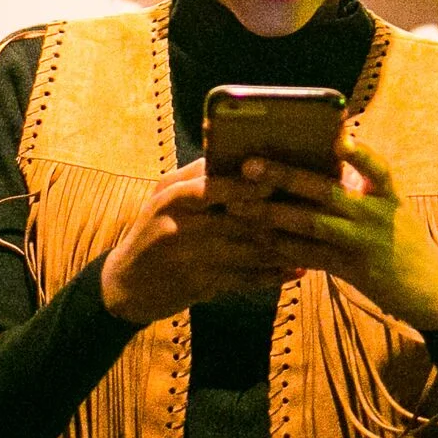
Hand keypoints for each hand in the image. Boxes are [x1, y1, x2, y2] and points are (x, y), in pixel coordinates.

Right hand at [99, 159, 300, 323]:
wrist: (125, 286)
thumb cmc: (154, 233)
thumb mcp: (166, 199)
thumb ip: (199, 178)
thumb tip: (239, 151)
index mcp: (173, 194)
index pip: (216, 182)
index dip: (252, 181)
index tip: (284, 177)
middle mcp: (179, 222)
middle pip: (238, 216)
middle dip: (277, 214)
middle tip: (312, 210)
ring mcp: (188, 256)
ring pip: (247, 249)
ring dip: (282, 247)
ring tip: (312, 242)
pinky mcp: (197, 285)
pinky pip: (243, 279)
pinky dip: (270, 276)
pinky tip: (293, 272)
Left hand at [232, 137, 437, 333]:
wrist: (433, 291)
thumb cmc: (403, 241)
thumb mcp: (392, 209)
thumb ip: (361, 188)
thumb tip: (316, 163)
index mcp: (388, 193)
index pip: (375, 165)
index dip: (357, 150)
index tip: (336, 136)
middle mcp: (377, 214)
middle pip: (326, 190)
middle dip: (285, 176)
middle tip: (249, 166)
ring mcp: (364, 243)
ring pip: (312, 223)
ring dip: (272, 214)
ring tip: (240, 207)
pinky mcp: (353, 270)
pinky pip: (311, 255)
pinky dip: (283, 246)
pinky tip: (259, 239)